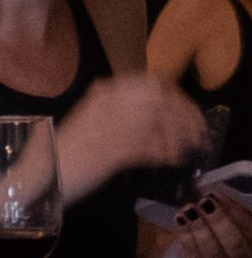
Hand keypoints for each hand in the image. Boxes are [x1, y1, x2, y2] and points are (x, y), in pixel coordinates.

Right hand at [58, 74, 210, 200]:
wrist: (44, 173)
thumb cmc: (70, 150)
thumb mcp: (99, 120)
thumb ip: (127, 112)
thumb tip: (166, 119)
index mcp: (107, 92)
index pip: (154, 84)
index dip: (179, 98)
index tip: (193, 113)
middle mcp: (111, 103)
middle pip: (162, 99)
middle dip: (187, 116)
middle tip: (200, 133)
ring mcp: (111, 125)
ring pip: (161, 123)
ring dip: (181, 136)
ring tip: (191, 149)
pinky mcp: (113, 150)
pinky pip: (151, 148)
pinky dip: (167, 153)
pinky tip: (175, 160)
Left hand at [168, 192, 251, 257]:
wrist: (204, 241)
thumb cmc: (226, 218)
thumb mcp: (236, 208)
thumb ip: (237, 198)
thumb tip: (224, 183)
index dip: (239, 212)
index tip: (224, 195)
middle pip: (236, 243)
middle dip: (219, 221)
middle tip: (205, 201)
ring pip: (213, 252)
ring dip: (200, 228)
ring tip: (190, 209)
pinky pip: (194, 256)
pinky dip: (186, 236)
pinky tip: (181, 219)